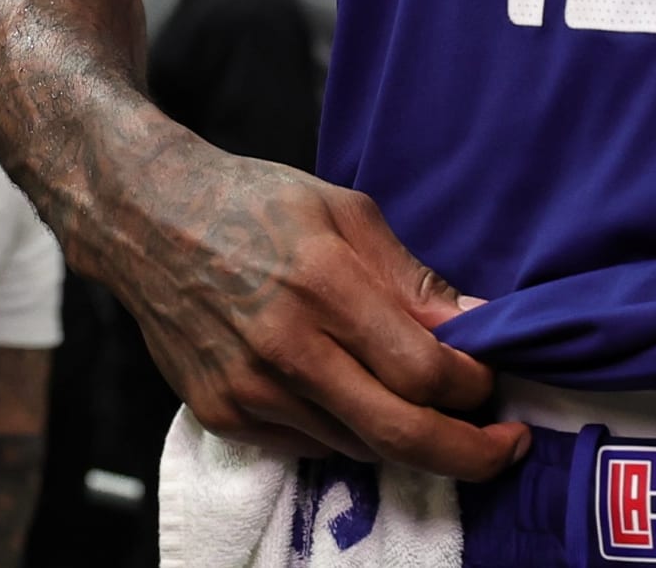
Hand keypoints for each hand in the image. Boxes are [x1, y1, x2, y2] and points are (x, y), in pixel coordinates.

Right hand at [112, 131, 528, 478]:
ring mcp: (249, 391)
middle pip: (396, 432)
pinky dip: (350, 432)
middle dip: (467, 452)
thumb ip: (410, 275)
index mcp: (324, 285)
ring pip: (356, 445)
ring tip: (440, 415)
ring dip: (408, 438)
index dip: (473, 386)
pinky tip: (362, 399)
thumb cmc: (255, 203)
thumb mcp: (346, 210)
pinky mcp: (222, 416)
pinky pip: (310, 445)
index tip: (496, 382)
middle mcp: (285, 349)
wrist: (150, 221)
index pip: (421, 369)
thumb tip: (473, 322)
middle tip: (506, 447)